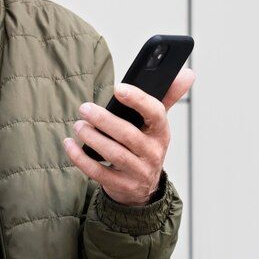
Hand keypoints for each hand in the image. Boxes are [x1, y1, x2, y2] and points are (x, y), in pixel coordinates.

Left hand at [63, 68, 194, 205]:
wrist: (143, 186)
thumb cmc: (145, 144)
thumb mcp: (156, 123)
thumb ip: (167, 96)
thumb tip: (188, 73)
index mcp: (161, 132)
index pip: (155, 113)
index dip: (137, 100)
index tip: (117, 88)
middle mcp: (153, 153)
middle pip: (128, 135)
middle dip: (104, 120)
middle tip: (84, 108)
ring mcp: (138, 172)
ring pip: (114, 154)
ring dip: (92, 138)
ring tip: (78, 125)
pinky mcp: (122, 186)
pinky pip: (98, 172)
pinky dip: (80, 158)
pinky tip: (69, 144)